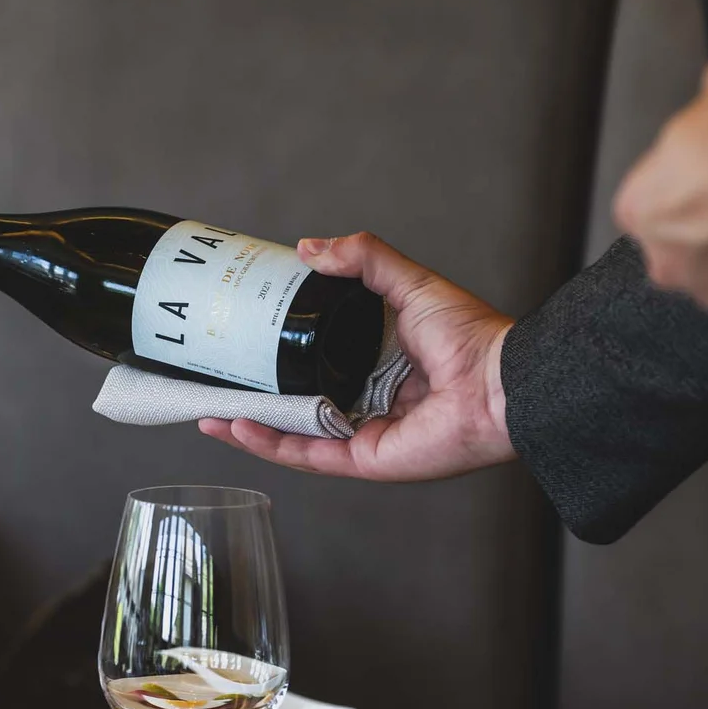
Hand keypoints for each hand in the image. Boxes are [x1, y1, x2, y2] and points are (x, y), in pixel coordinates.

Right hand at [198, 232, 514, 479]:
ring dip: (249, 426)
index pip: (316, 363)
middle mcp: (369, 402)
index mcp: (378, 364)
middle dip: (251, 399)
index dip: (278, 355)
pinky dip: (271, 445)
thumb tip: (307, 248)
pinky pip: (309, 454)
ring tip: (208, 411)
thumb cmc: (471, 338)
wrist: (499, 382)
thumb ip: (363, 259)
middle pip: (298, 404)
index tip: (242, 340)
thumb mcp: (409, 282)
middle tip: (214, 383)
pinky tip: (239, 427)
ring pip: (294, 434)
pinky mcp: (366, 460)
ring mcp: (365, 434)